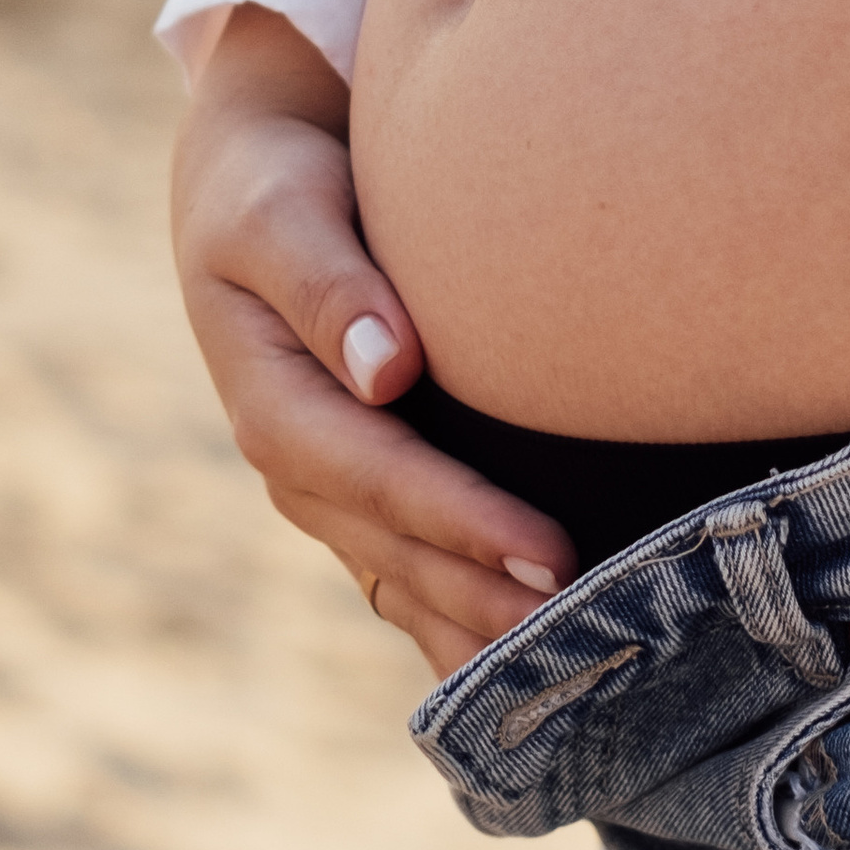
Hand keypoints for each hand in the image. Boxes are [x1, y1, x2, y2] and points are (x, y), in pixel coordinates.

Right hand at [170, 5, 574, 678]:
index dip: (460, 520)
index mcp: (271, 403)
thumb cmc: (275, 180)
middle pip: (399, 550)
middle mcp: (298, 466)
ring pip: (408, 581)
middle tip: (596, 631)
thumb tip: (385, 371)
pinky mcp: (365, 491)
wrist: (252, 180)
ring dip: (484, 629)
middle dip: (490, 596)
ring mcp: (330, 490)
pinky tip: (539, 662)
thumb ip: (328, 283)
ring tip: (584, 670)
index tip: (549, 550)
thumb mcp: (280, 212)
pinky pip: (414, 574)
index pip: (375, 476)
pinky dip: (467, 621)